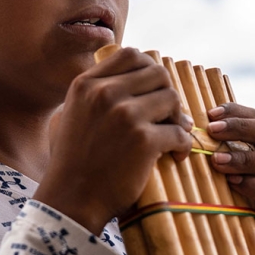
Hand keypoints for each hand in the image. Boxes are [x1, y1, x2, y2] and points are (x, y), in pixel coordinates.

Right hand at [33, 47, 192, 234]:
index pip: (130, 54)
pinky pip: (180, 132)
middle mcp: (104, 93)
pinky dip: (183, 144)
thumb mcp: (72, 113)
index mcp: (86, 84)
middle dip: (167, 92)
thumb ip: (95, 92)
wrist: (70, 199)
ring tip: (172, 135)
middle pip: (157, 72)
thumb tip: (133, 75)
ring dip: (177, 118)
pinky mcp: (143, 141)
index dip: (148, 69)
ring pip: (172, 98)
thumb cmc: (73, 160)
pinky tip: (176, 155)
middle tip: (166, 115)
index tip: (151, 91)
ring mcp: (124, 115)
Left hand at [206, 103, 254, 251]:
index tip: (210, 113)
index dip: (236, 112)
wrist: (248, 237)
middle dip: (239, 127)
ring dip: (242, 157)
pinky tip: (232, 182)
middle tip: (212, 130)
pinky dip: (252, 185)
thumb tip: (190, 123)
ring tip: (217, 159)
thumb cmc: (235, 196)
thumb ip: (223, 147)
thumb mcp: (230, 168)